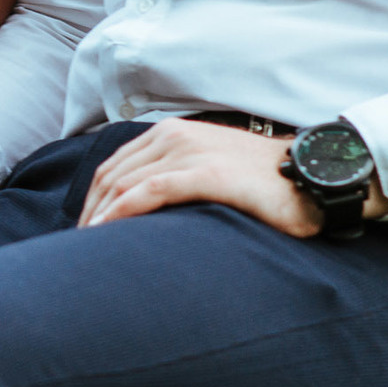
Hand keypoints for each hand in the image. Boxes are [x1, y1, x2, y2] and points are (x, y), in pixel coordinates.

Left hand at [79, 119, 380, 234]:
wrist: (311, 178)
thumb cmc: (262, 184)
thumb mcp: (209, 170)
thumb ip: (176, 179)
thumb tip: (142, 212)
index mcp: (169, 135)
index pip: (113, 167)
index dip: (91, 202)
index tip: (81, 234)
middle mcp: (172, 137)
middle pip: (110, 176)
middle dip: (87, 213)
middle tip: (76, 251)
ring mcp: (188, 152)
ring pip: (123, 184)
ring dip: (97, 218)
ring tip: (84, 251)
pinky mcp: (205, 172)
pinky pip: (149, 192)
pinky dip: (121, 213)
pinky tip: (107, 235)